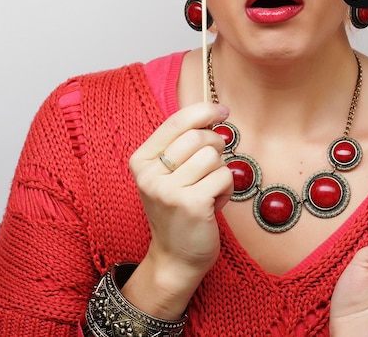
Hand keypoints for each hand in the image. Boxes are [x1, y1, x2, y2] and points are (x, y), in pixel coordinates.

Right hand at [124, 102, 232, 316]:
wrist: (175, 257)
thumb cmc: (179, 208)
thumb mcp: (170, 173)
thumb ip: (184, 144)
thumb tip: (215, 113)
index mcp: (141, 160)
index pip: (176, 121)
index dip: (204, 110)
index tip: (223, 110)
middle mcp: (149, 175)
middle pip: (198, 136)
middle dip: (216, 145)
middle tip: (212, 165)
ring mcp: (168, 191)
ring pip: (213, 156)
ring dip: (220, 171)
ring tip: (208, 189)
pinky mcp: (191, 204)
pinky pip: (224, 176)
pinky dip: (226, 188)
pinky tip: (213, 203)